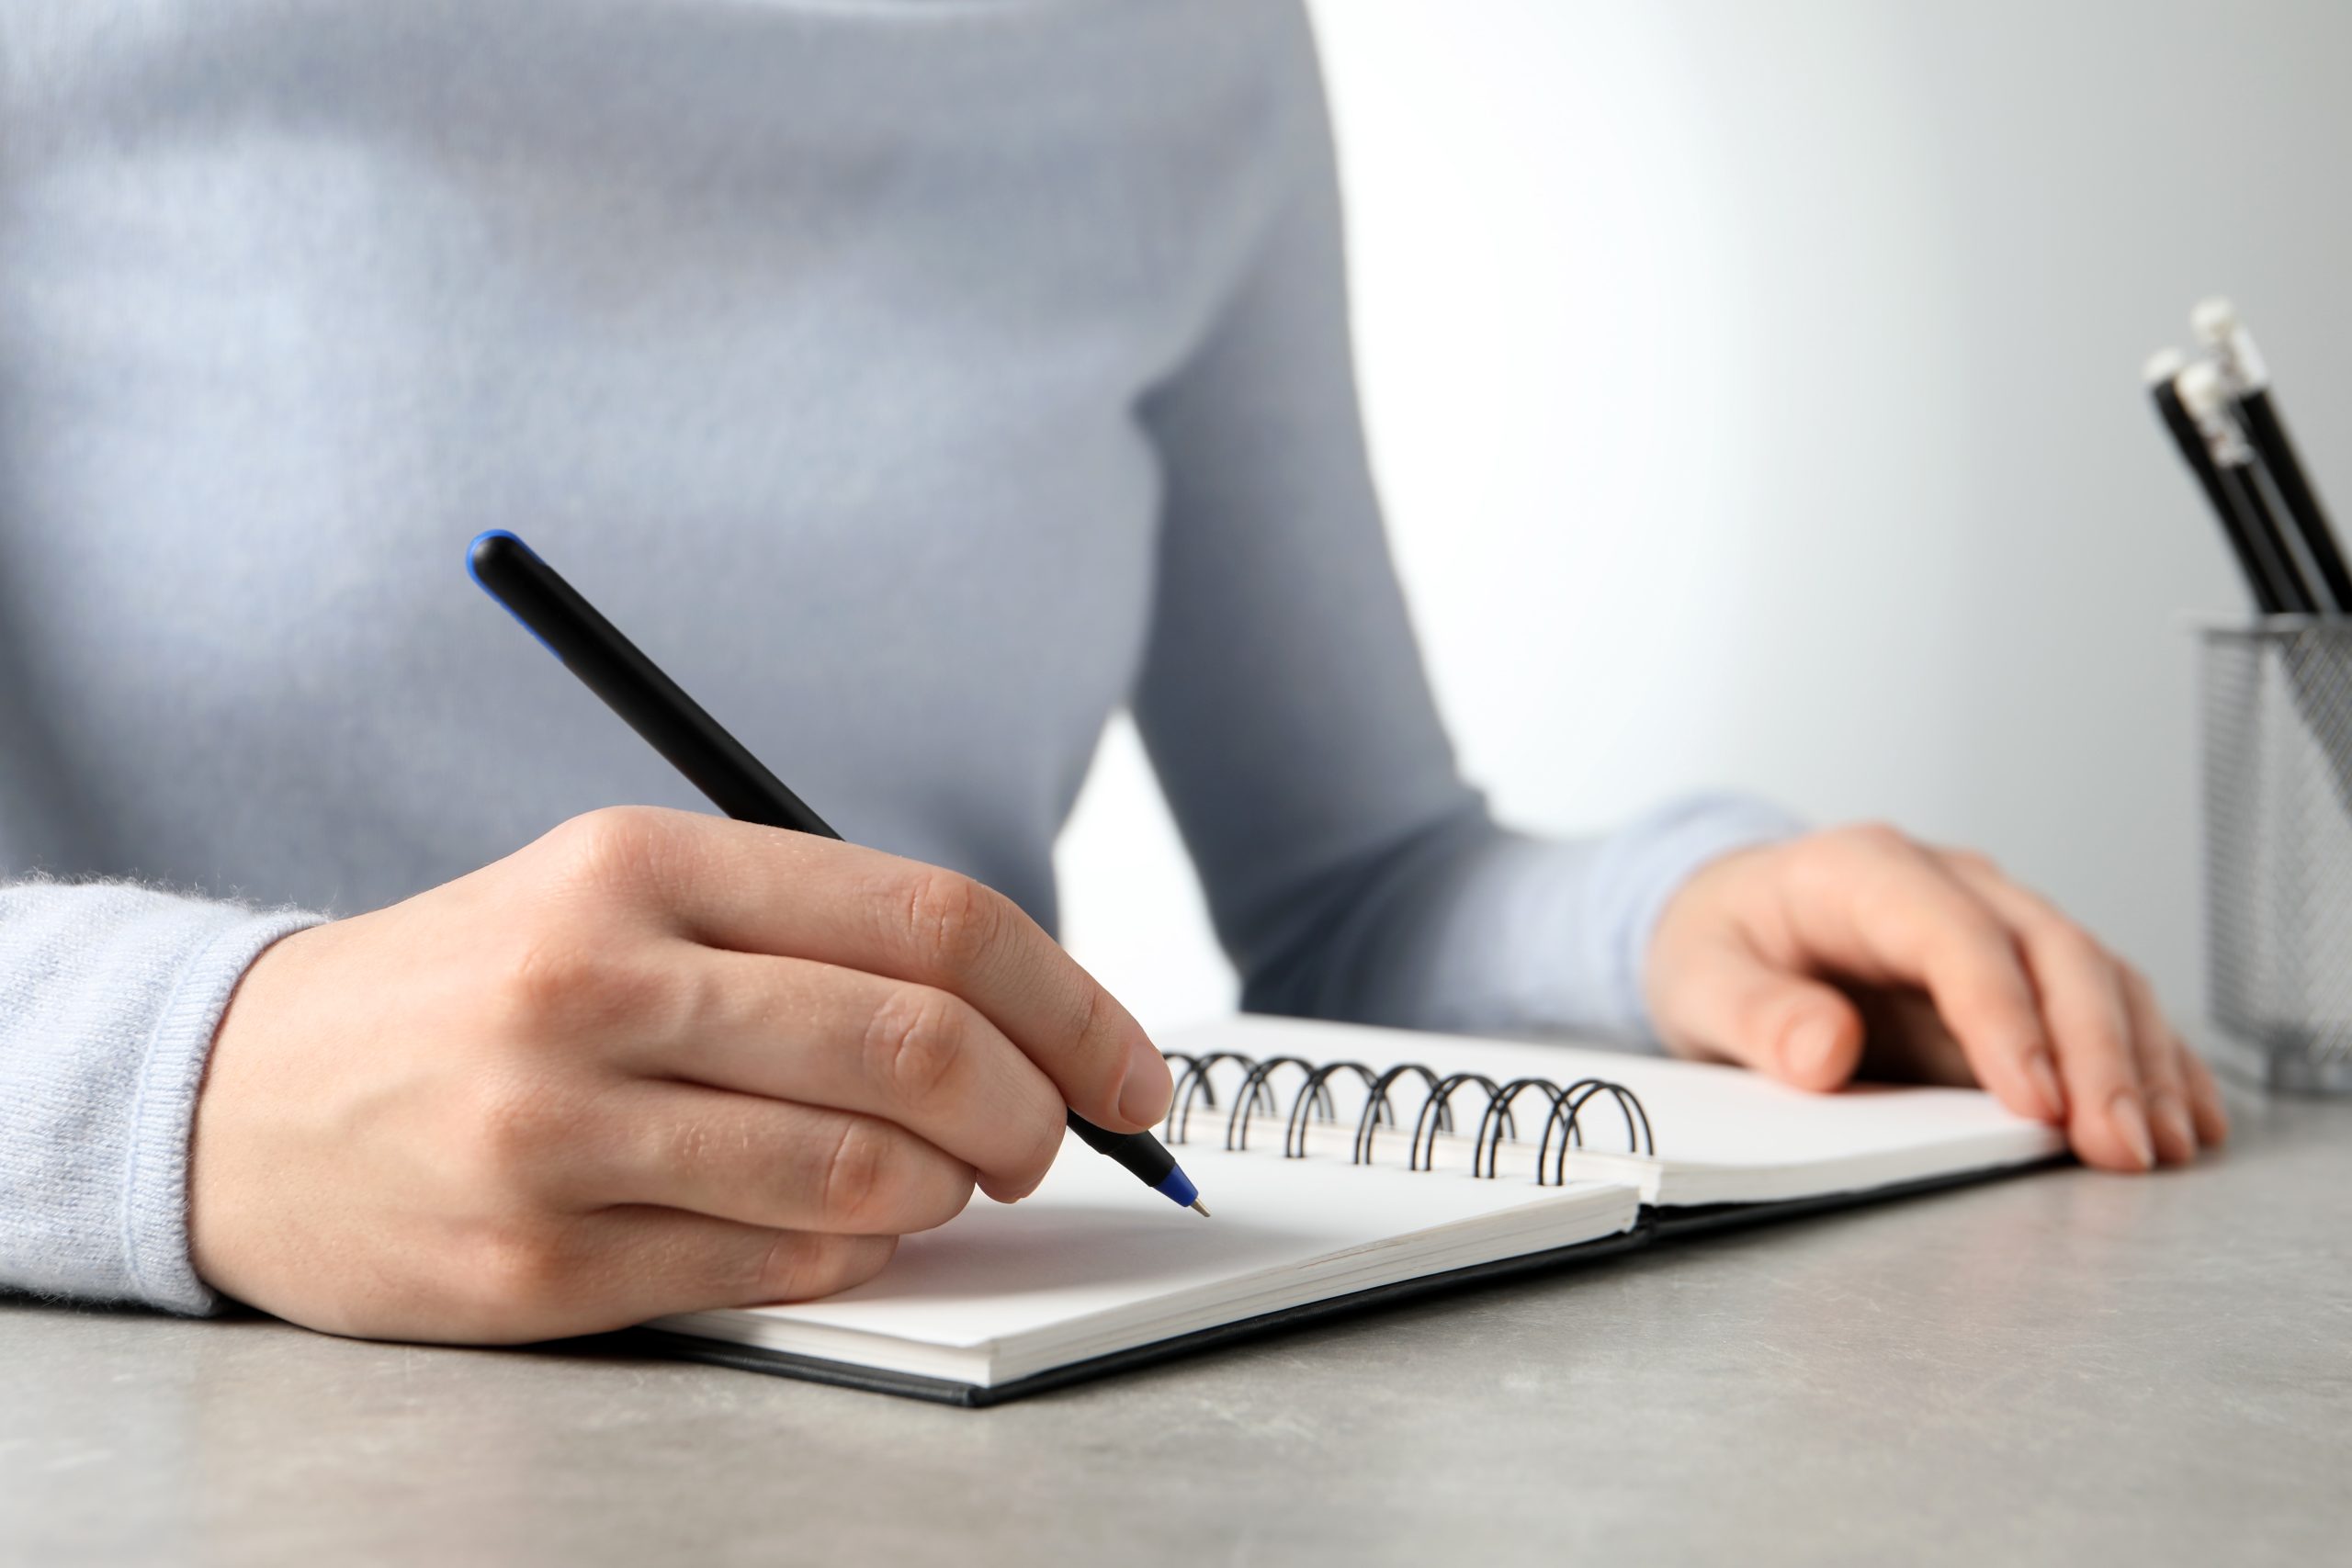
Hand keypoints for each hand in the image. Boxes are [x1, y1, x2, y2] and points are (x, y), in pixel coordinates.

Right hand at [190, 806, 1171, 1342]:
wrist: (240, 1098)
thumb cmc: (483, 987)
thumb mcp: (626, 894)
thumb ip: (812, 937)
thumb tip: (1027, 1021)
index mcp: (645, 862)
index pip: (930, 920)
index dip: (1071, 1001)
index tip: (1132, 1067)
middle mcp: (599, 982)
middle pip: (917, 1047)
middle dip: (1035, 1108)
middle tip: (1051, 1137)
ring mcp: (559, 1131)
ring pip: (860, 1176)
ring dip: (946, 1194)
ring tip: (937, 1182)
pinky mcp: (534, 1264)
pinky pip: (775, 1273)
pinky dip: (855, 1258)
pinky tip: (841, 1233)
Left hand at [1644, 823, 2226, 1172]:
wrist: (1729, 917)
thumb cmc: (1719, 944)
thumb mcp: (1699, 980)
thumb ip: (1756, 1016)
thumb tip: (1822, 1052)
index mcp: (1863, 871)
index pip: (1953, 935)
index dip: (2002, 1018)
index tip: (2035, 1102)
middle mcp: (1947, 883)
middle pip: (2051, 951)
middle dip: (2096, 1053)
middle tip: (2123, 1146)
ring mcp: (1994, 921)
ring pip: (2098, 975)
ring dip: (2139, 1063)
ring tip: (2162, 1148)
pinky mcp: (2020, 971)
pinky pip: (2105, 1004)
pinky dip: (2151, 1059)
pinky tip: (2186, 1117)